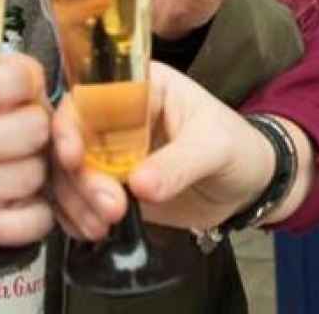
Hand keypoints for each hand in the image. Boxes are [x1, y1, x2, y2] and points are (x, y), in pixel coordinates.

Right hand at [50, 62, 272, 238]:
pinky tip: (94, 231)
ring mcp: (109, 153)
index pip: (89, 95)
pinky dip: (76, 217)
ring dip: (76, 202)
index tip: (73, 158)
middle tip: (110, 207)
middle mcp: (115, 116)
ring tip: (103, 227)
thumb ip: (179, 164)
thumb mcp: (215, 147)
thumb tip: (138, 185)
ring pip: (68, 172)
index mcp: (138, 87)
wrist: (250, 188)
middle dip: (81, 177)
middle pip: (72, 139)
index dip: (70, 123)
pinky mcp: (111, 186)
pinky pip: (78, 199)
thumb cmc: (237, 148)